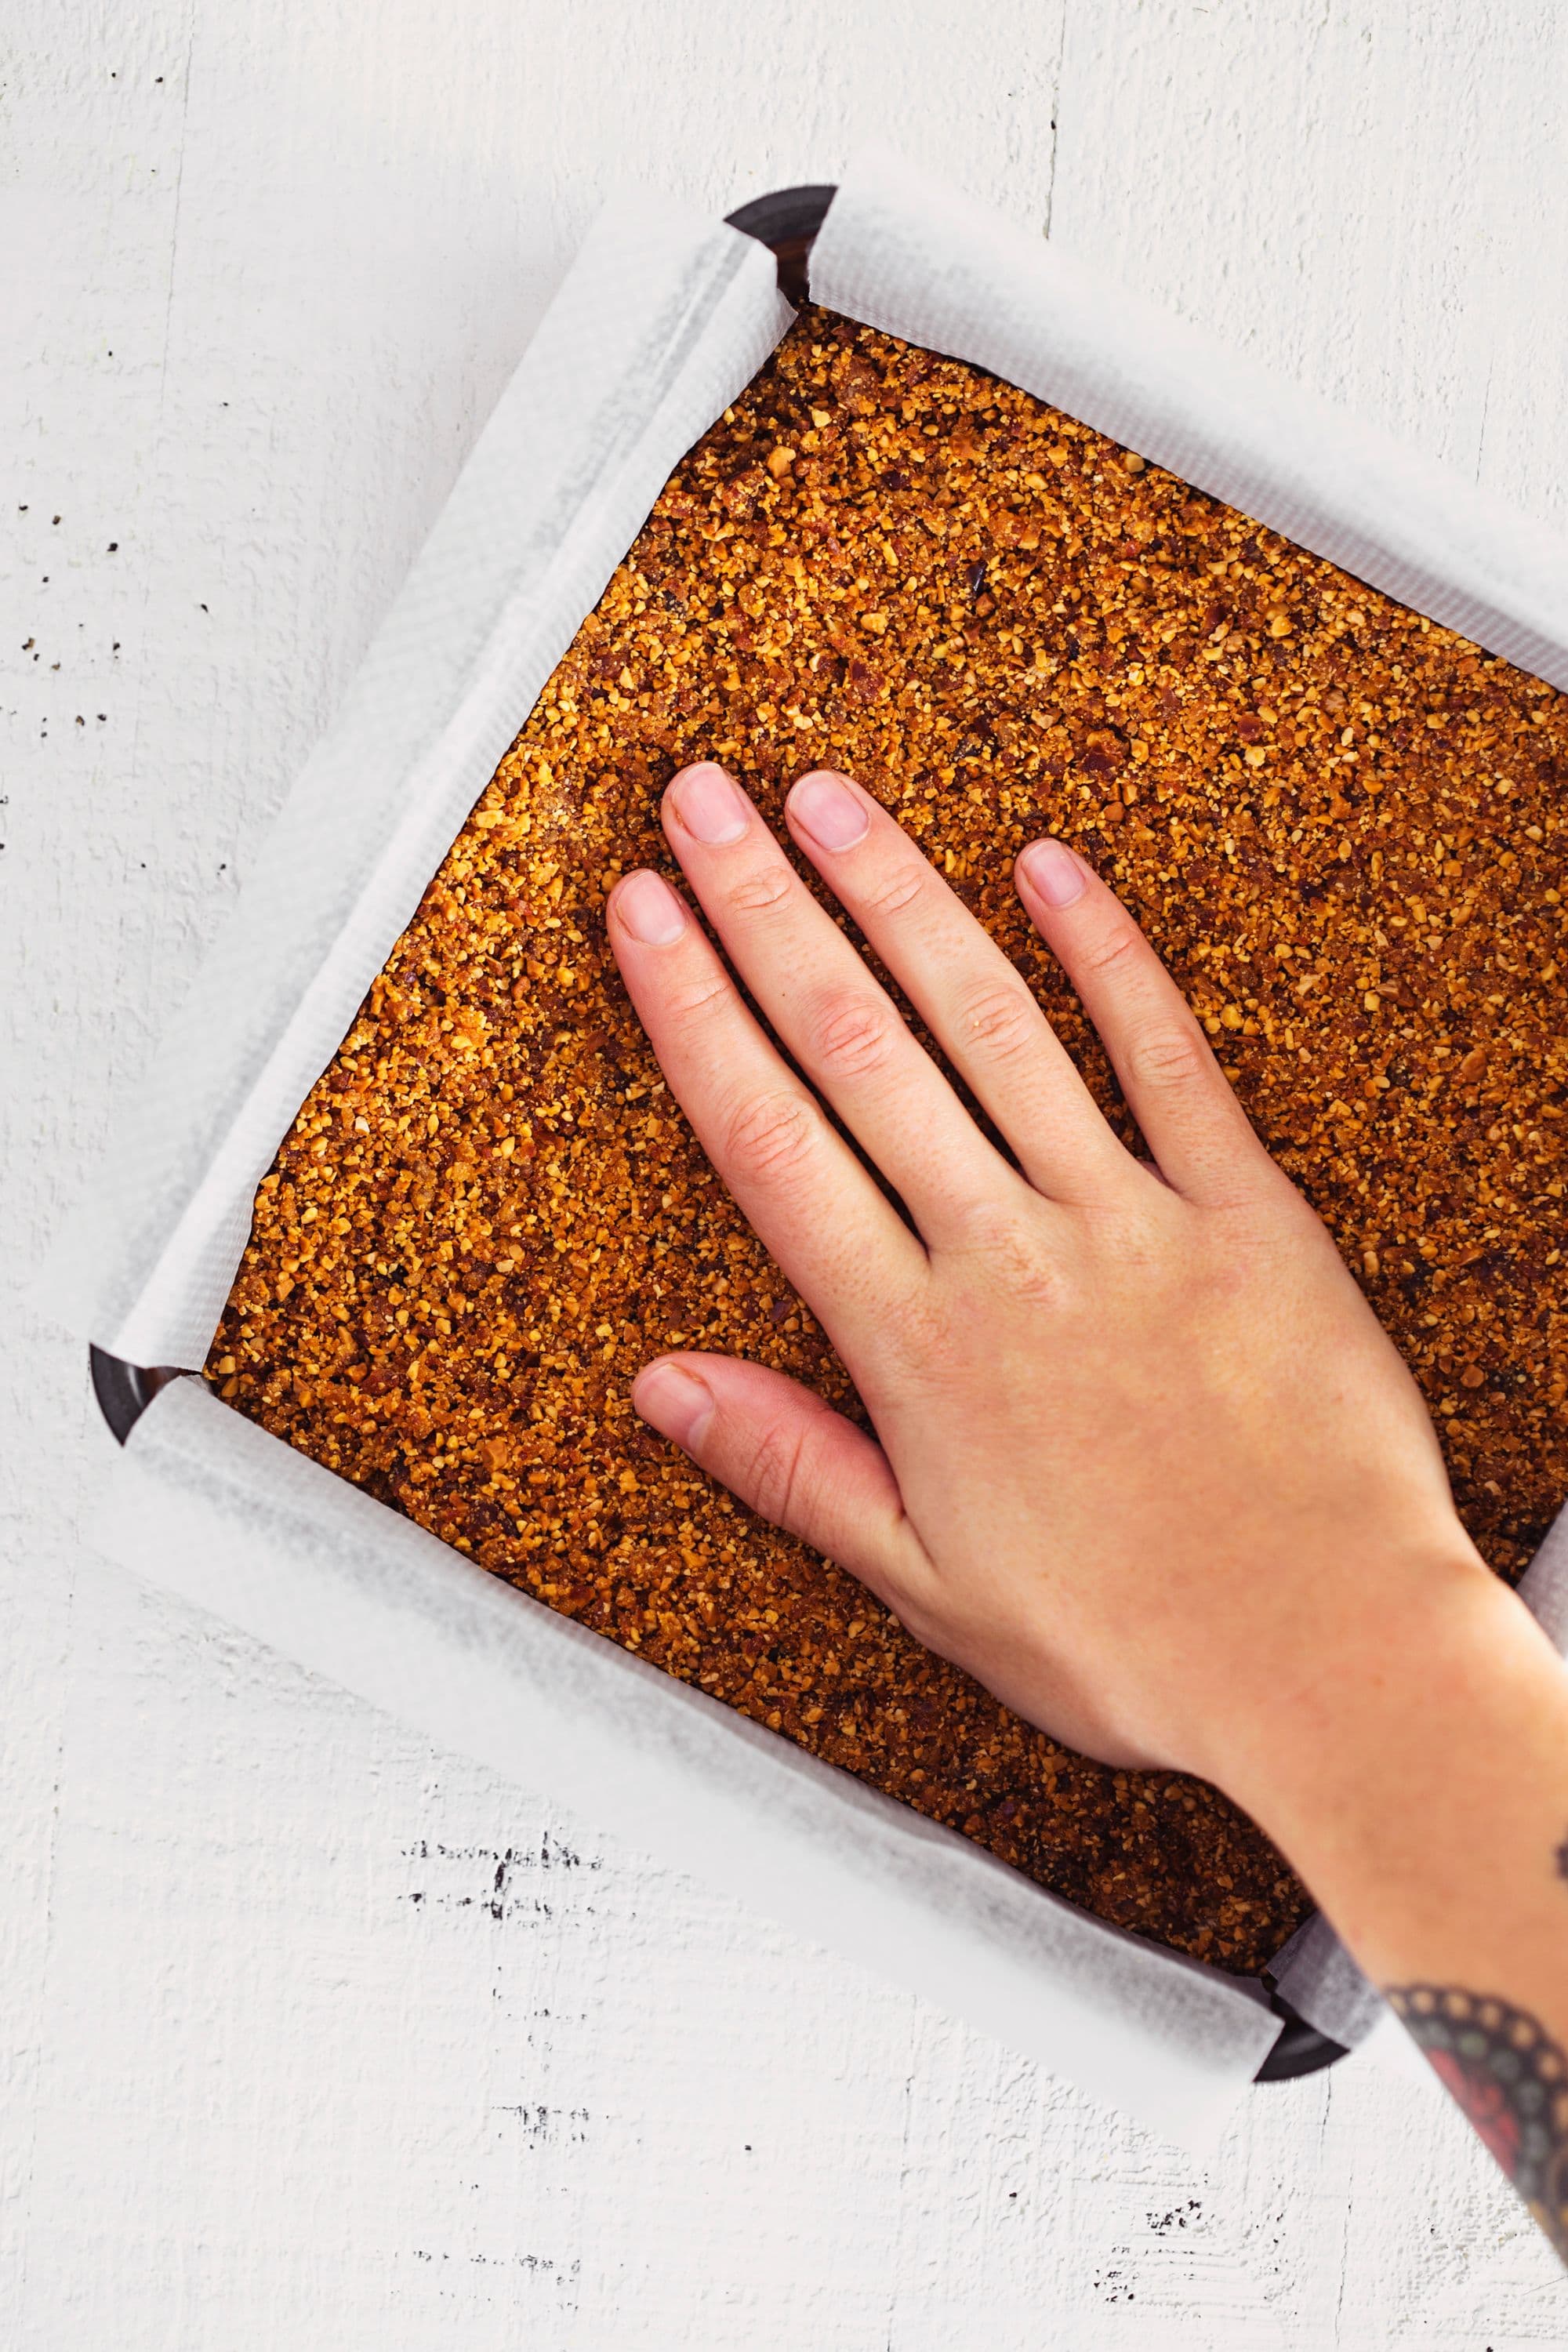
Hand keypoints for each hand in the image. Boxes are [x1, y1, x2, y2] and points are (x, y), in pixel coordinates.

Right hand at [606, 760, 1490, 1802]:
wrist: (1328, 1660)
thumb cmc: (1133, 1638)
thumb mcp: (924, 1583)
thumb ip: (789, 1464)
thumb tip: (663, 1386)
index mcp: (918, 1346)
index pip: (769, 1141)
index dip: (694, 1013)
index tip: (644, 918)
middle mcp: (1007, 1254)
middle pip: (857, 1047)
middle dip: (764, 910)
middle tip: (700, 803)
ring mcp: (1127, 1217)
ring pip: (991, 1024)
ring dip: (900, 898)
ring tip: (826, 801)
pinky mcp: (1242, 1208)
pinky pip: (1167, 1056)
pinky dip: (1108, 954)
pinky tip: (1049, 867)